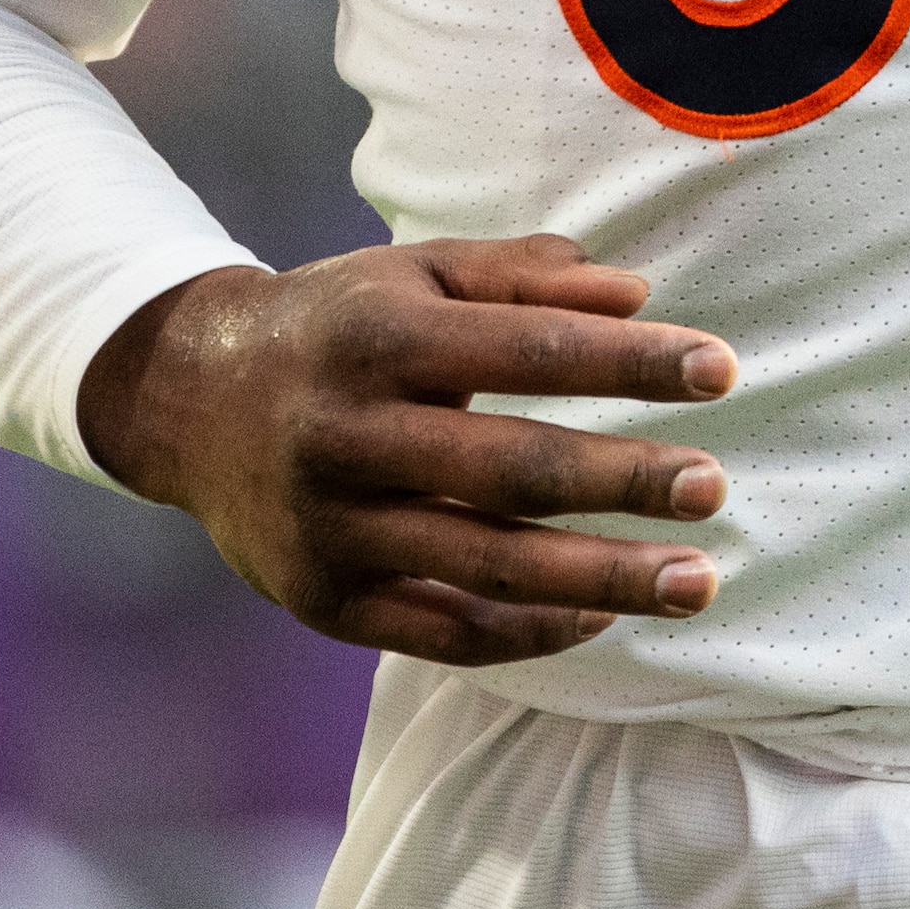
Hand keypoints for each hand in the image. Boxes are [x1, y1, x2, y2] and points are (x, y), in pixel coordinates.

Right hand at [78, 234, 738, 664]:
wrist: (189, 403)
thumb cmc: (339, 327)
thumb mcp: (417, 275)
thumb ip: (525, 276)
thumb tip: (641, 295)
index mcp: (379, 340)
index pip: (530, 352)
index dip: (631, 362)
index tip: (721, 370)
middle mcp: (348, 436)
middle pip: (512, 469)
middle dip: (624, 481)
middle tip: (713, 487)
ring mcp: (333, 529)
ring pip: (487, 566)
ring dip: (603, 577)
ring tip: (696, 581)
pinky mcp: (324, 602)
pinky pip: (444, 633)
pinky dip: (531, 633)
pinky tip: (603, 614)